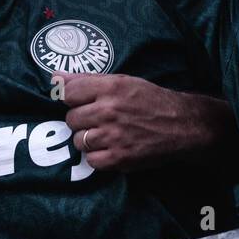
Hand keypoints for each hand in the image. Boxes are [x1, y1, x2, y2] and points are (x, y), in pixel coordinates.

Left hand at [57, 72, 209, 171]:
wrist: (183, 125)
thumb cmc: (151, 100)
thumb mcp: (123, 81)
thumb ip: (87, 79)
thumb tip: (55, 77)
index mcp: (110, 88)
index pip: (68, 92)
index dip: (71, 98)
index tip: (79, 101)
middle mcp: (109, 111)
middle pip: (71, 119)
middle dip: (81, 120)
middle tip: (97, 119)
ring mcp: (114, 136)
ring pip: (78, 141)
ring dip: (88, 139)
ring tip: (105, 134)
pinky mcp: (119, 159)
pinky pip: (91, 161)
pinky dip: (97, 157)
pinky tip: (110, 148)